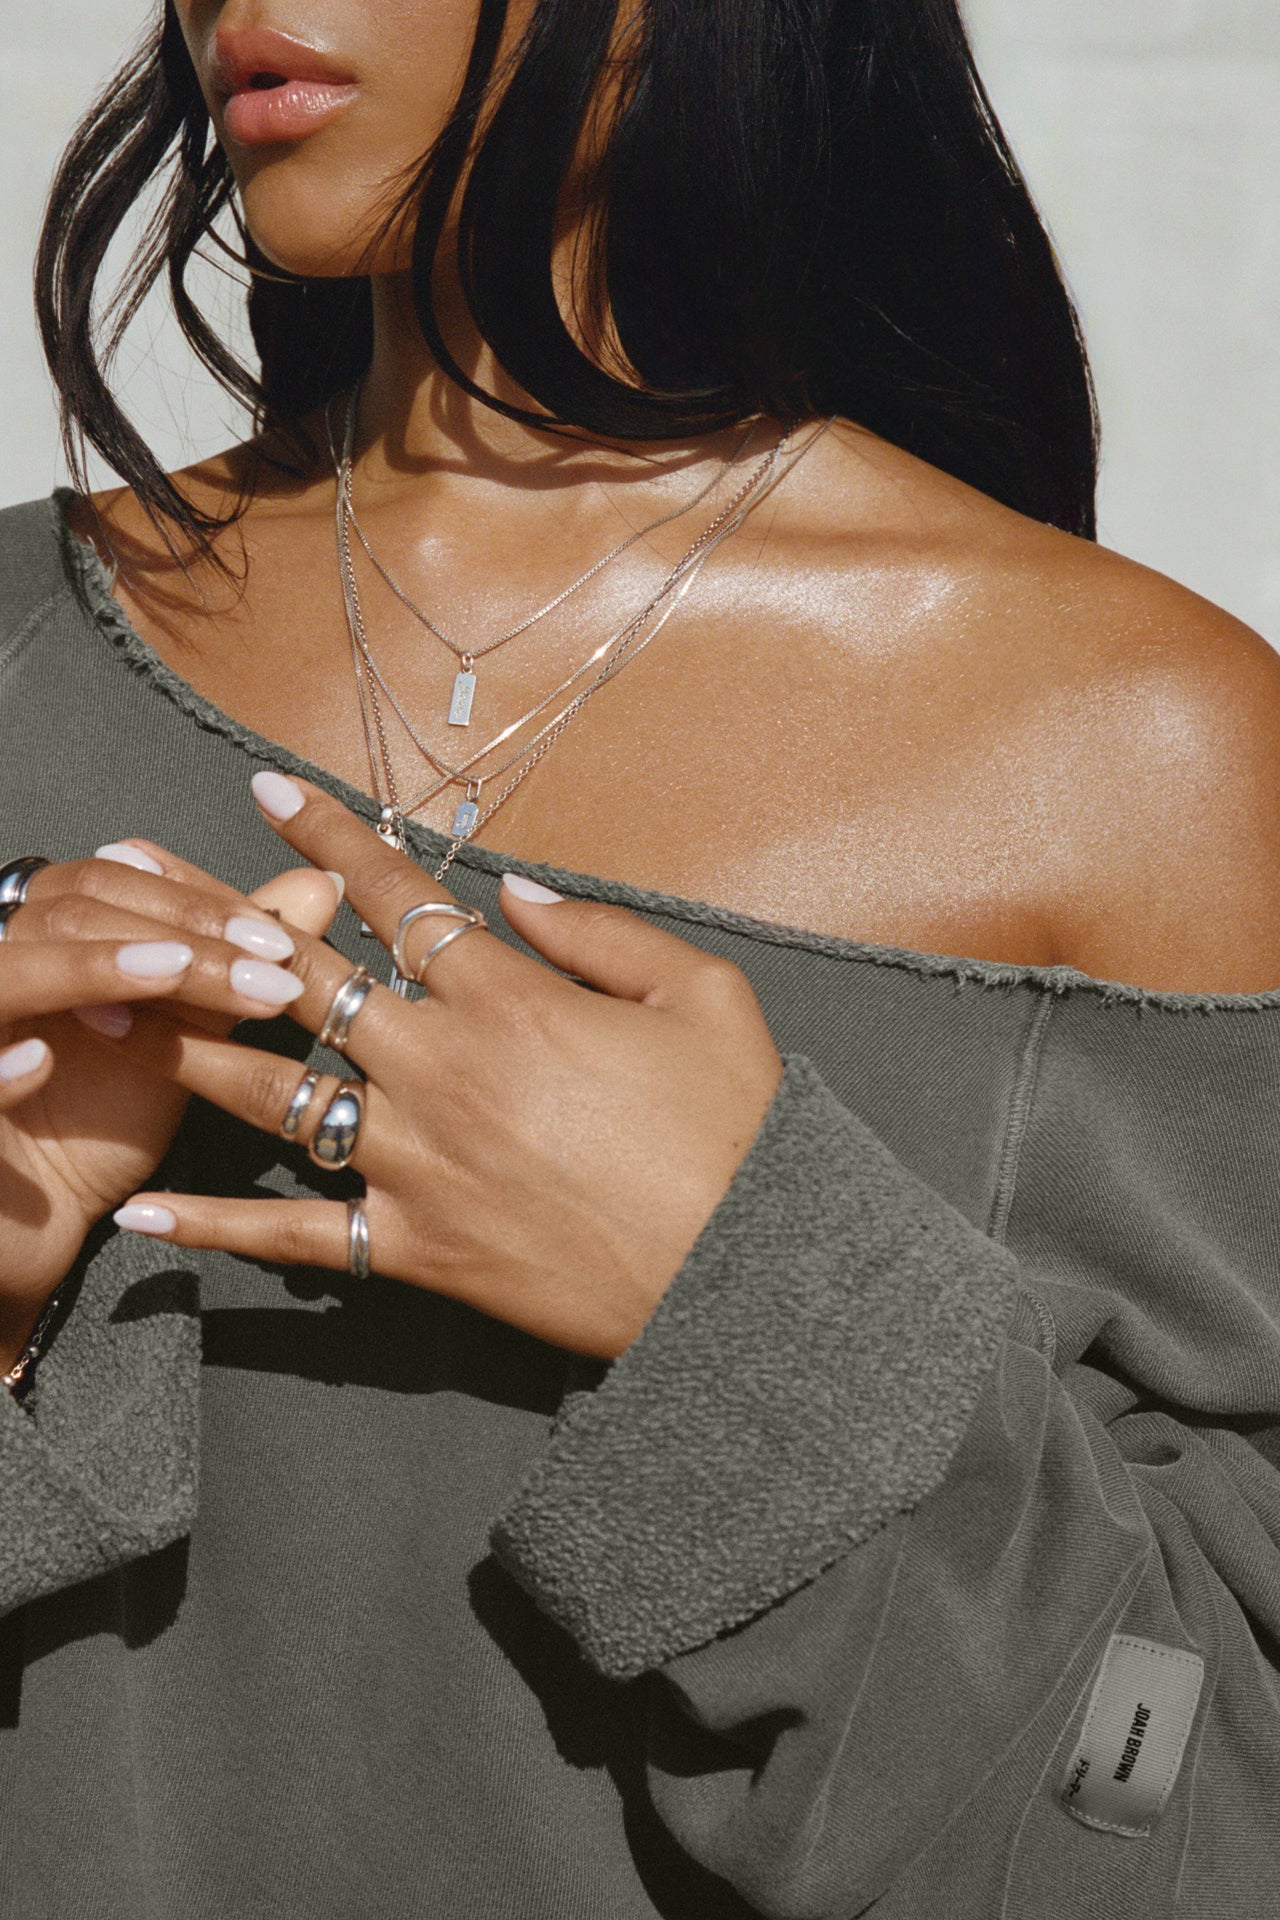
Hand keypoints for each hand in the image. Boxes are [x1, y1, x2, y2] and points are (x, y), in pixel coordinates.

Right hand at [0, 844, 341, 1357]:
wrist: (30, 1224)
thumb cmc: (102, 1119)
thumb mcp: (180, 1039)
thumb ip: (235, 963)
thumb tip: (319, 886)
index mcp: (40, 934)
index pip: (110, 882)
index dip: (195, 900)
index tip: (279, 940)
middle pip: (69, 913)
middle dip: (174, 933)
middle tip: (267, 967)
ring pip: (9, 973)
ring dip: (91, 970)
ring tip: (173, 974)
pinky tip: (44, 1061)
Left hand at [108, 775, 784, 1359]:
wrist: (745, 1270)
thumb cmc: (735, 1128)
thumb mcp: (705, 996)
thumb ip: (601, 932)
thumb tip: (512, 889)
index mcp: (511, 1001)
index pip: (398, 899)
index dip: (330, 837)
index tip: (272, 792)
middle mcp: (442, 1069)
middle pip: (304, 978)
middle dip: (219, 918)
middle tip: (144, 872)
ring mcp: (417, 1162)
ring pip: (276, 1093)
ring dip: (193, 1043)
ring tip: (123, 1006)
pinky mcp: (413, 1247)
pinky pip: (297, 1235)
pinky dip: (218, 1228)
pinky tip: (144, 1214)